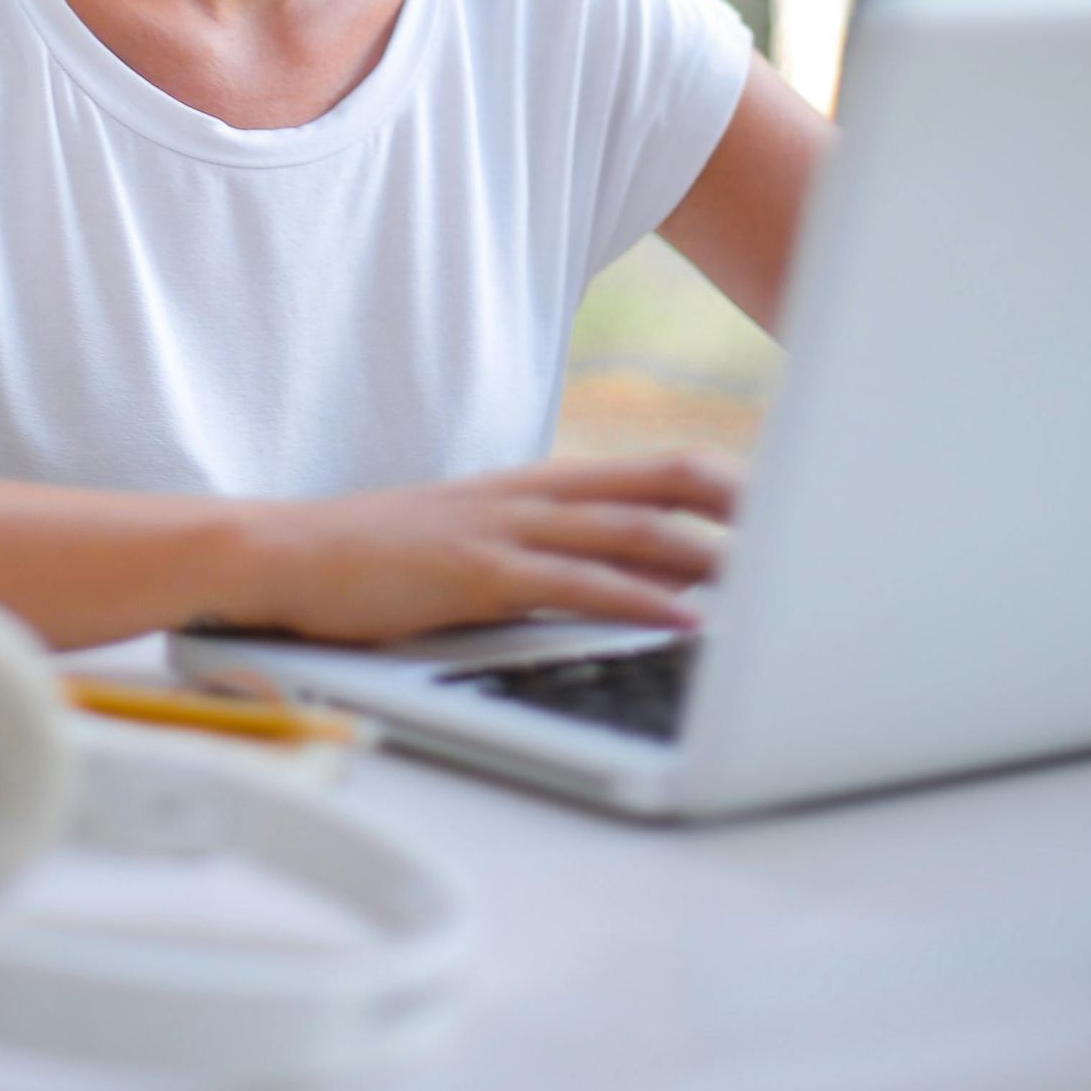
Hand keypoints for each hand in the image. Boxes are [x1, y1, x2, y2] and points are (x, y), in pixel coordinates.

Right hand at [236, 449, 744, 646]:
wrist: (276, 556)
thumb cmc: (372, 565)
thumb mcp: (471, 547)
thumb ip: (538, 555)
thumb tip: (614, 585)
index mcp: (533, 487)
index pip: (649, 469)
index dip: (723, 480)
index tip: (787, 505)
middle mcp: (528, 495)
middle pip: (659, 480)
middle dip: (741, 503)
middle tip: (813, 527)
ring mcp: (501, 528)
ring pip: (629, 528)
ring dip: (710, 554)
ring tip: (776, 577)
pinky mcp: (474, 572)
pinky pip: (574, 582)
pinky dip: (639, 600)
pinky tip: (687, 620)